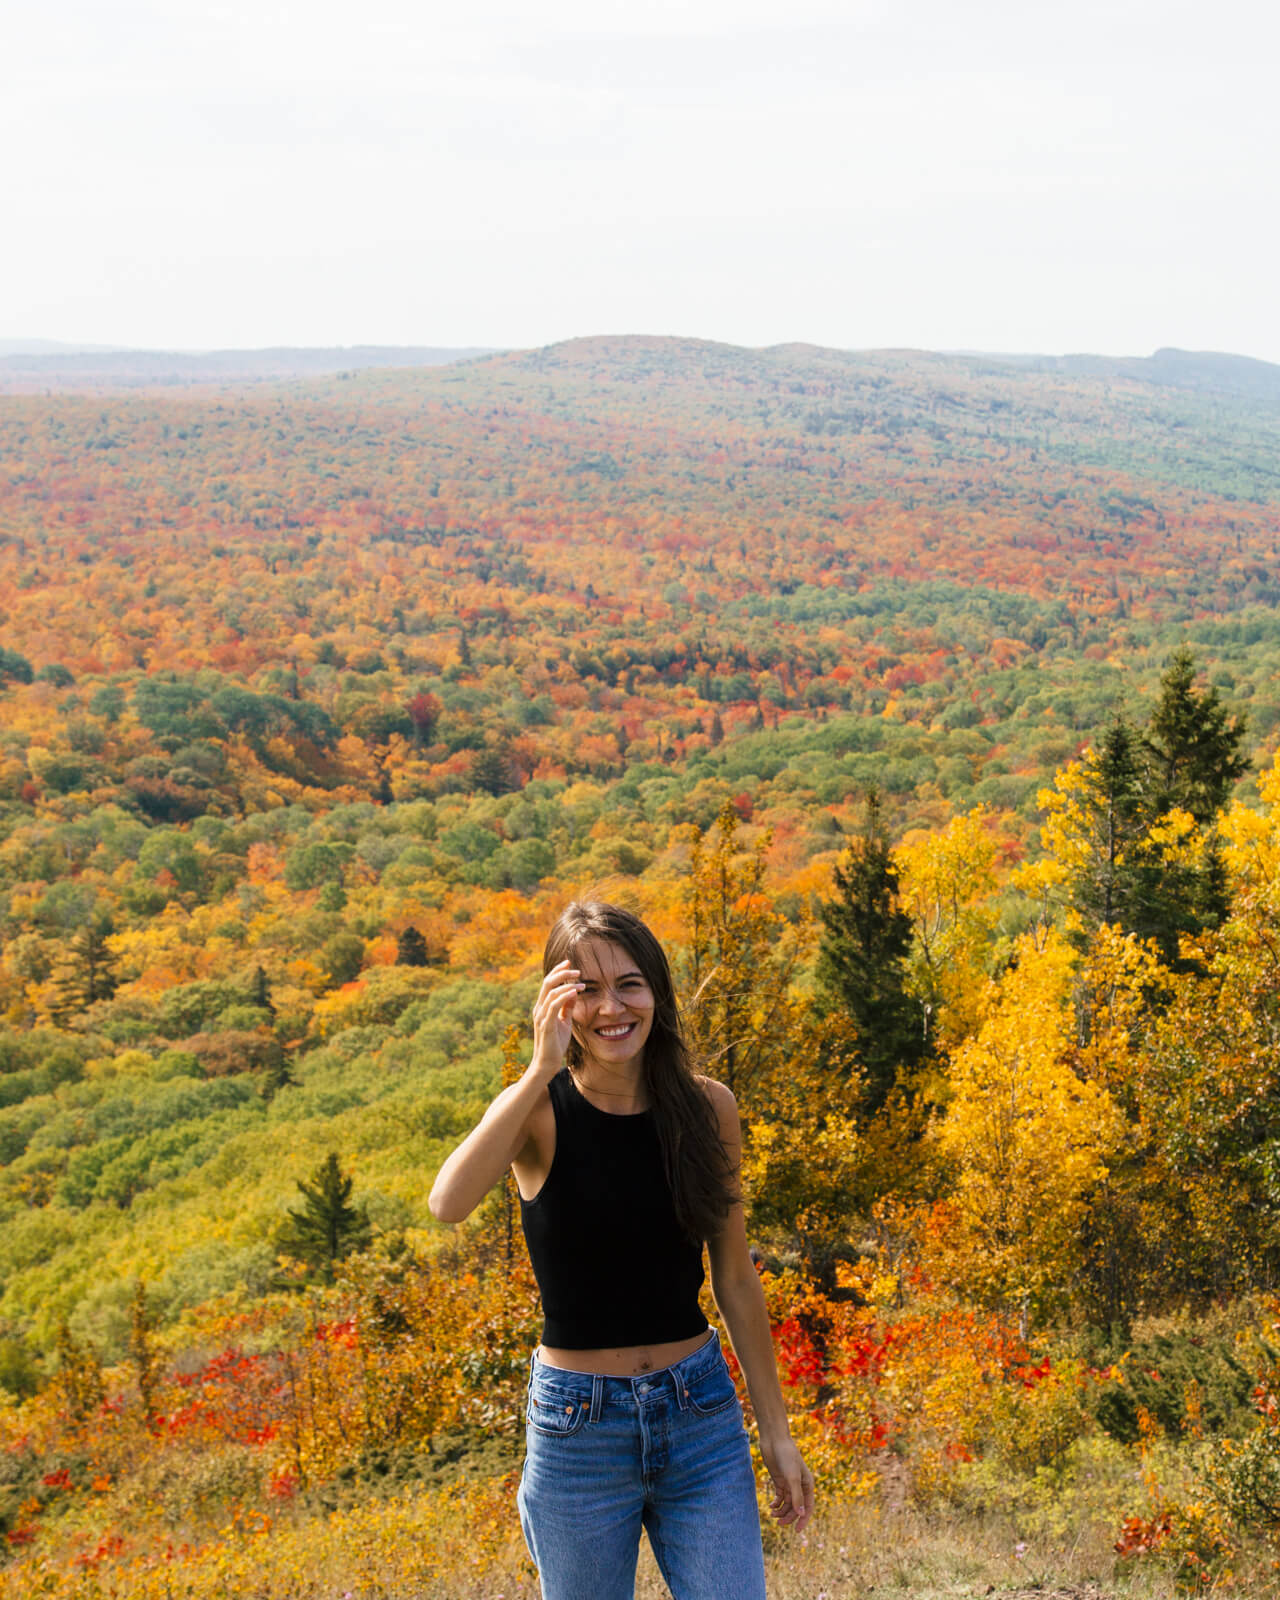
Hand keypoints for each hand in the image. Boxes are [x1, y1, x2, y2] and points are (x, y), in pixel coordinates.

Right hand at [529, 960, 583, 1078]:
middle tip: (576, 969)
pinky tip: (575, 992)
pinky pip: (554, 1006)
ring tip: (582, 983)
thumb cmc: (555, 1043)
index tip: (569, 963)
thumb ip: (568, 1007)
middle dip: (561, 973)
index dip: (557, 971)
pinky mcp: (546, 1025)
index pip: (548, 983)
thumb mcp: (564, 1022)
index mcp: (542, 1006)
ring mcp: (541, 1016)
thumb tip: (574, 992)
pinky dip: (564, 996)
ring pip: (551, 992)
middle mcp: (539, 1008)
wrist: (547, 1063)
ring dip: (567, 984)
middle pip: (547, 983)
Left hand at [761, 1435, 813, 1531]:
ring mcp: (789, 1483)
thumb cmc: (786, 1456)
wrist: (774, 1440)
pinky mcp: (779, 1480)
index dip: (803, 1520)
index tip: (797, 1531)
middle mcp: (799, 1485)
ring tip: (772, 1514)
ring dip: (781, 1510)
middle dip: (789, 1516)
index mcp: (808, 1484)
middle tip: (778, 1523)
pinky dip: (776, 1503)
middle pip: (796, 1507)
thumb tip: (801, 1514)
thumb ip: (796, 1496)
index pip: (808, 1507)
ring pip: (787, 1503)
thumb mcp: (792, 1477)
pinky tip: (771, 1505)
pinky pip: (780, 1496)